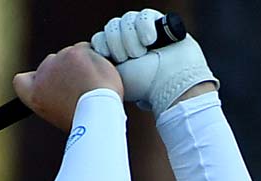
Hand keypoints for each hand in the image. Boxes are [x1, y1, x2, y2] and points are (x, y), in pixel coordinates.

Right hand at [13, 43, 123, 132]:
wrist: (99, 111)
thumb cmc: (86, 119)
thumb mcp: (62, 115)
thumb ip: (56, 98)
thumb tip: (64, 89)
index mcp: (34, 95)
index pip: (21, 81)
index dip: (33, 80)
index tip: (46, 84)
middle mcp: (42, 75)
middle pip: (51, 65)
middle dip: (66, 71)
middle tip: (83, 88)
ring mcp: (58, 61)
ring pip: (70, 55)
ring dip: (82, 64)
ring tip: (93, 85)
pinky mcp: (74, 52)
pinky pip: (86, 49)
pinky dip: (94, 58)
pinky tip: (99, 74)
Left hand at [89, 9, 217, 112]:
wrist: (171, 84)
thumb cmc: (143, 86)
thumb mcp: (114, 77)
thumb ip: (100, 65)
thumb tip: (89, 57)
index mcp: (118, 55)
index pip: (100, 39)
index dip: (102, 45)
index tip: (110, 57)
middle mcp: (130, 42)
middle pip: (111, 27)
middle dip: (118, 42)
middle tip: (130, 57)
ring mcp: (145, 32)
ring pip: (126, 20)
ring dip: (130, 36)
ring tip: (142, 51)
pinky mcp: (161, 24)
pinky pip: (144, 15)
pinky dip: (144, 26)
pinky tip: (150, 40)